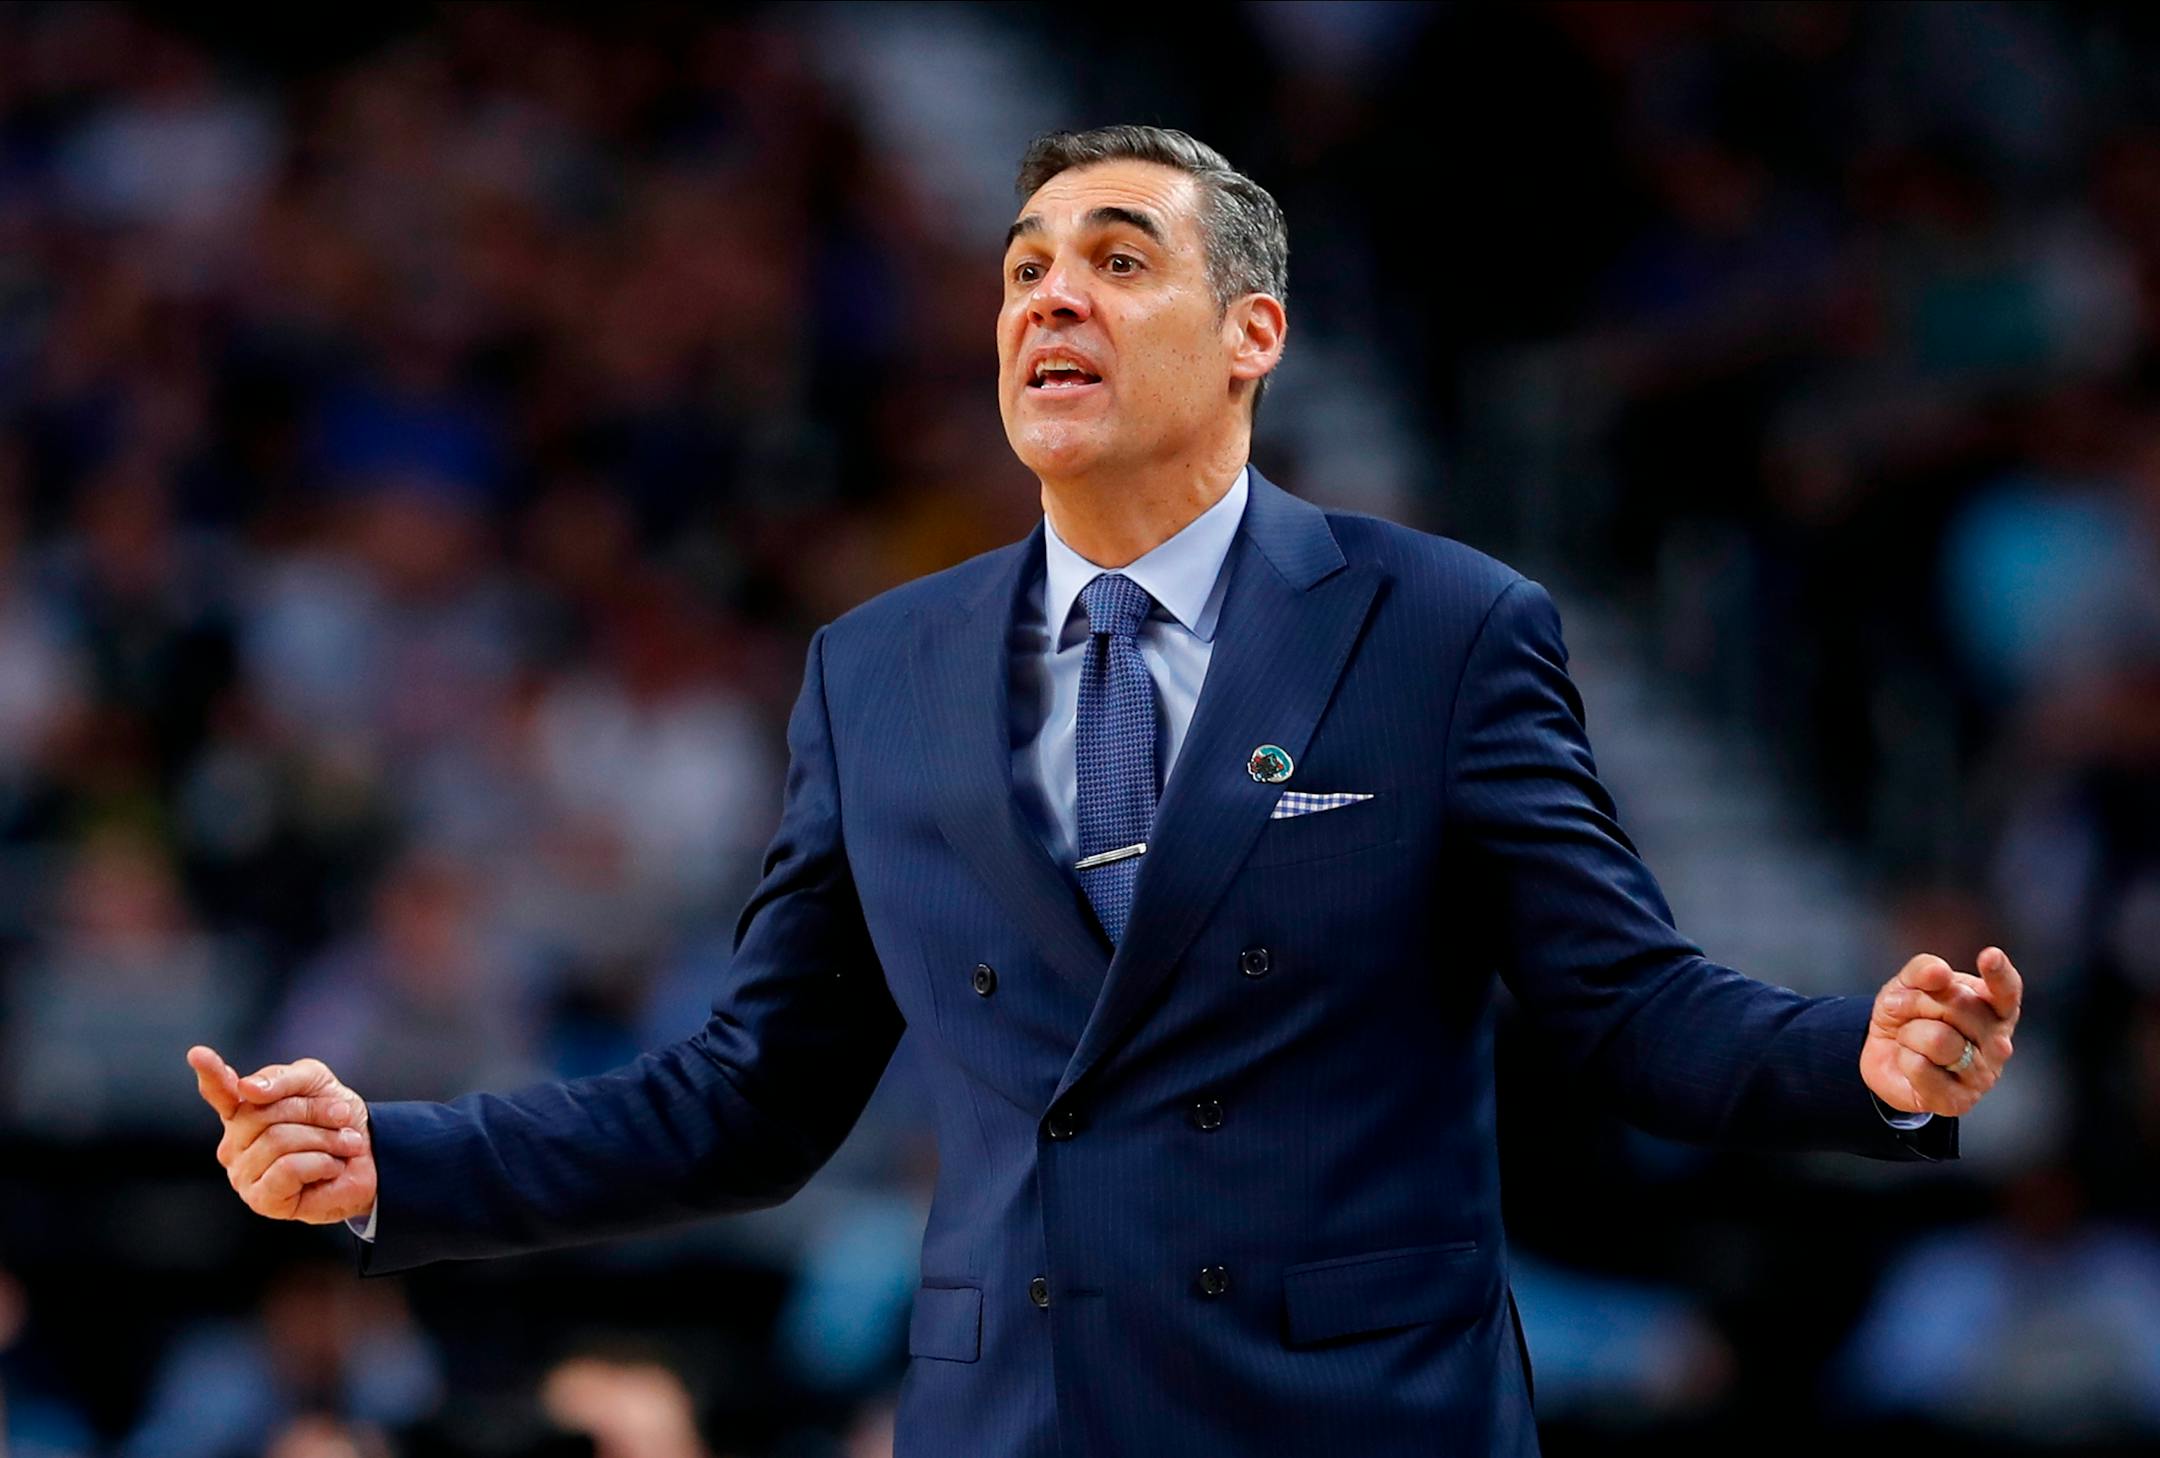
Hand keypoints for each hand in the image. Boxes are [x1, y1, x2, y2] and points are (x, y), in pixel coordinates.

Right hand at [188, 1046, 375, 1224]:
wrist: (371, 1156)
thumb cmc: (336, 1119)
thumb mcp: (315, 1082)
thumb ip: (282, 1078)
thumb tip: (246, 1090)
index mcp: (243, 1111)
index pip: (219, 1092)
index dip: (210, 1073)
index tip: (197, 1053)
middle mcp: (235, 1144)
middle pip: (262, 1114)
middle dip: (312, 1111)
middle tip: (341, 1117)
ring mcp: (243, 1174)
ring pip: (277, 1141)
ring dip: (324, 1138)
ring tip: (343, 1144)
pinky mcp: (262, 1200)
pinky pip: (288, 1169)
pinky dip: (321, 1162)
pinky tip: (331, 1167)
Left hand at [1862, 948, 2021, 1117]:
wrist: (1884, 1057)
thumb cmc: (1908, 1016)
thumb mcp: (1907, 984)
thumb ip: (1922, 970)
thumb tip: (1940, 972)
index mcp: (1994, 1008)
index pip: (2006, 990)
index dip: (1999, 974)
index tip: (1989, 956)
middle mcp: (1998, 1042)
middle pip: (1957, 1006)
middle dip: (1917, 1002)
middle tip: (1906, 1012)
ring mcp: (1982, 1074)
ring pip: (1937, 1039)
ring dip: (1909, 1033)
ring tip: (1910, 1039)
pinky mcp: (1960, 1100)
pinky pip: (1920, 1067)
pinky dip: (1903, 1059)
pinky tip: (1910, 1063)